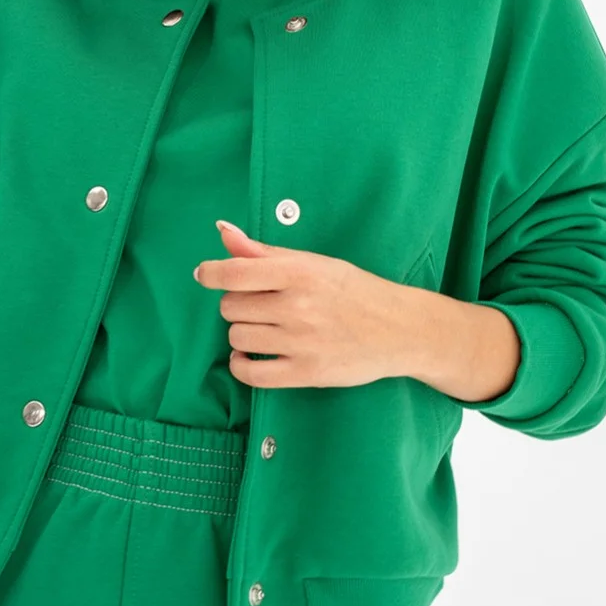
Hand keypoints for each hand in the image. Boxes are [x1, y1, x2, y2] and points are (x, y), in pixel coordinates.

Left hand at [192, 219, 423, 388]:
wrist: (399, 329)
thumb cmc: (354, 291)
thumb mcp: (314, 263)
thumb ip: (264, 252)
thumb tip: (222, 231)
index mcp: (299, 273)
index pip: (235, 272)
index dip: (211, 273)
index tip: (205, 275)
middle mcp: (297, 306)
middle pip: (231, 306)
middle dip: (237, 304)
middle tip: (259, 304)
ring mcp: (301, 342)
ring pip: (237, 337)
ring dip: (241, 333)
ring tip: (261, 329)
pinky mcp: (305, 373)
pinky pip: (251, 374)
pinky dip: (241, 364)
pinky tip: (248, 355)